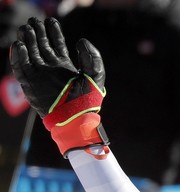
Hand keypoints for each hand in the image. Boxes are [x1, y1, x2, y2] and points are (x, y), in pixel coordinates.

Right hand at [9, 17, 108, 157]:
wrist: (76, 118)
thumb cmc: (87, 100)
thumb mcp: (95, 76)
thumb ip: (92, 57)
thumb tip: (81, 40)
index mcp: (64, 65)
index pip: (56, 43)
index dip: (53, 31)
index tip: (51, 20)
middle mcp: (50, 68)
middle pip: (40, 45)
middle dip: (36, 32)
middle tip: (33, 21)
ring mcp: (39, 75)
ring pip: (29, 53)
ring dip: (26, 40)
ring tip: (26, 29)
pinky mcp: (29, 84)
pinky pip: (20, 68)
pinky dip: (19, 57)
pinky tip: (20, 45)